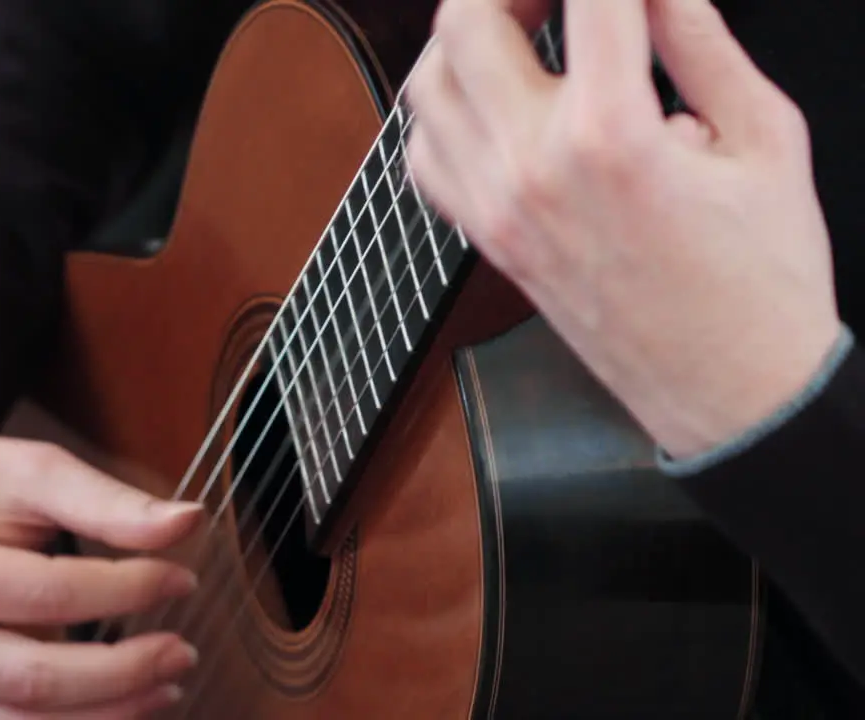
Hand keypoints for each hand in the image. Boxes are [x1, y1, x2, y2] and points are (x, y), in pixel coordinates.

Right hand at [0, 392, 202, 718]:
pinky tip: (122, 703)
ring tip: (165, 687)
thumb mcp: (32, 469)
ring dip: (105, 715)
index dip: (125, 593)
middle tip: (183, 653)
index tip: (182, 579)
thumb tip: (188, 522)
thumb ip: (108, 502)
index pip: (47, 596)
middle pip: (32, 681)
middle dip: (122, 675)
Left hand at [406, 0, 842, 457]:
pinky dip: (445, 114)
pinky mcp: (486, 240)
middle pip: (464, 22)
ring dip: (467, 39)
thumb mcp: (765, 137)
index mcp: (608, 135)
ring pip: (426, 88)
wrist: (730, 389)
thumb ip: (699, 39)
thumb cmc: (760, 279)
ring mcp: (494, 209)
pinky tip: (493, 103)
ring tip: (524, 30)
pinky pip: (425, 158)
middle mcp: (530, 169)